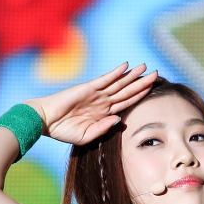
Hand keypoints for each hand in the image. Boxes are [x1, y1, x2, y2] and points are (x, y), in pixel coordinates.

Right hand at [25, 62, 156, 145]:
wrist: (46, 121)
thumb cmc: (63, 131)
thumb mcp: (86, 136)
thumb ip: (103, 129)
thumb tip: (119, 120)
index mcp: (103, 114)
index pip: (125, 104)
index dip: (139, 97)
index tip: (152, 91)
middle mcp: (102, 102)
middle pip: (126, 91)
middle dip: (142, 83)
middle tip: (157, 74)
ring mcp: (96, 94)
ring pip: (119, 84)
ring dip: (133, 76)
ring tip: (147, 68)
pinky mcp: (88, 88)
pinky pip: (105, 79)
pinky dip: (116, 73)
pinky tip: (126, 67)